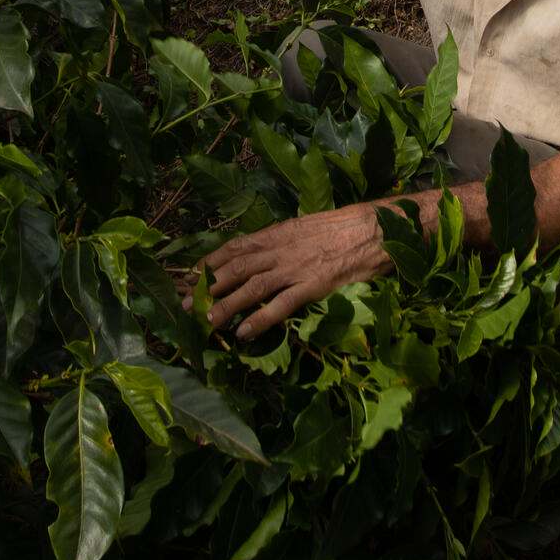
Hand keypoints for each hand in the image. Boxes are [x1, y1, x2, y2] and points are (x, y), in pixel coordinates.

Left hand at [192, 202, 408, 340]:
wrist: (375, 228)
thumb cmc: (345, 227)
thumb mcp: (308, 227)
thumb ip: (285, 240)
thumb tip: (266, 251)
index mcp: (279, 233)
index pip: (236, 247)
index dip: (211, 261)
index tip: (190, 275)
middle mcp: (280, 249)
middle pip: (236, 268)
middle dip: (208, 286)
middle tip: (184, 303)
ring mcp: (295, 268)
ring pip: (251, 287)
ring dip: (226, 304)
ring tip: (206, 320)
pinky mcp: (312, 286)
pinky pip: (281, 305)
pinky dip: (260, 319)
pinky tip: (244, 333)